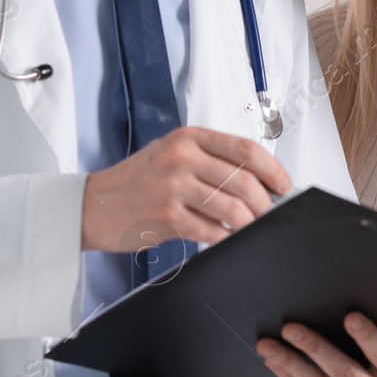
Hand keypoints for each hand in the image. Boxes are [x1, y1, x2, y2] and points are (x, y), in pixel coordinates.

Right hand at [80, 126, 289, 251]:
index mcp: (188, 137)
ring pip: (233, 207)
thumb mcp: (171, 154)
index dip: (273, 169)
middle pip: (244, 180)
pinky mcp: (167, 216)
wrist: (93, 205)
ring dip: (250, 223)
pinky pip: (213, 230)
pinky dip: (227, 238)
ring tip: (251, 228)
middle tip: (269, 213)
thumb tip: (257, 180)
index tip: (283, 185)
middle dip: (265, 202)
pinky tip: (228, 239)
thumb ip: (210, 160)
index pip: (245, 149)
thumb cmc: (136, 181)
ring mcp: (174, 186)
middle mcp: (182, 157)